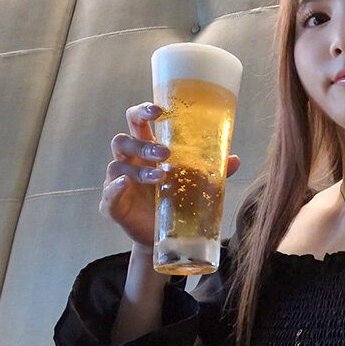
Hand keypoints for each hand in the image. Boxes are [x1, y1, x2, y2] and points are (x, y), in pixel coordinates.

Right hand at [99, 101, 240, 248]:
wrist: (169, 234)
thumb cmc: (178, 198)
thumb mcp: (196, 182)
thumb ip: (213, 170)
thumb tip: (235, 159)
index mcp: (146, 149)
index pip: (137, 121)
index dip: (142, 112)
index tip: (159, 111)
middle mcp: (130, 161)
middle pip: (123, 140)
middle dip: (142, 144)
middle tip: (165, 153)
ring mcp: (118, 182)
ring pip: (117, 166)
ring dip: (138, 169)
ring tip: (160, 176)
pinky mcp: (113, 205)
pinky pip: (108, 194)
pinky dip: (115, 188)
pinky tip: (125, 185)